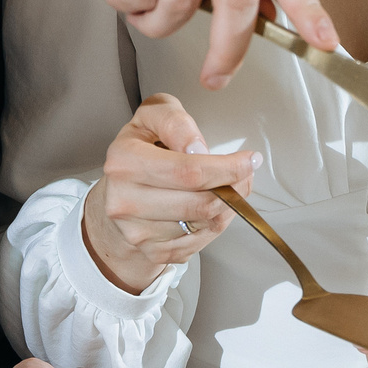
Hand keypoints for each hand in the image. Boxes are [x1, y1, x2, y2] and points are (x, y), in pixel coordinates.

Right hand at [84, 94, 258, 293]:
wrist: (119, 191)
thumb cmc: (142, 149)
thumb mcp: (154, 116)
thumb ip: (175, 122)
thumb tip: (197, 148)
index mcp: (125, 162)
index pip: (188, 171)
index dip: (227, 168)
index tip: (249, 160)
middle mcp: (125, 201)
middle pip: (201, 203)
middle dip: (234, 187)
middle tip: (245, 172)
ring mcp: (138, 232)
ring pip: (205, 224)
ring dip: (228, 205)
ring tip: (226, 186)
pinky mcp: (153, 251)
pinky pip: (200, 241)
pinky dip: (216, 223)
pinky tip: (211, 206)